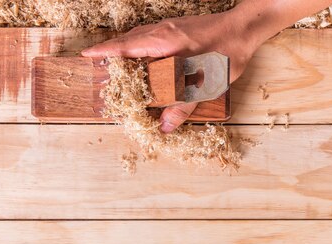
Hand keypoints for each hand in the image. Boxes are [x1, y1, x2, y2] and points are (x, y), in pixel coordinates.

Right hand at [82, 12, 259, 132]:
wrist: (245, 29)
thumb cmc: (227, 52)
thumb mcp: (206, 83)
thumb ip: (184, 106)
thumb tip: (165, 127)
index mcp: (164, 41)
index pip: (126, 45)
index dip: (104, 51)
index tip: (85, 55)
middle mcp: (163, 31)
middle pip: (128, 40)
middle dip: (111, 53)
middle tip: (99, 68)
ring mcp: (170, 27)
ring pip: (139, 38)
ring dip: (126, 50)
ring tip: (119, 67)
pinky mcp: (179, 29)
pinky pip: (151, 38)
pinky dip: (141, 48)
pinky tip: (147, 61)